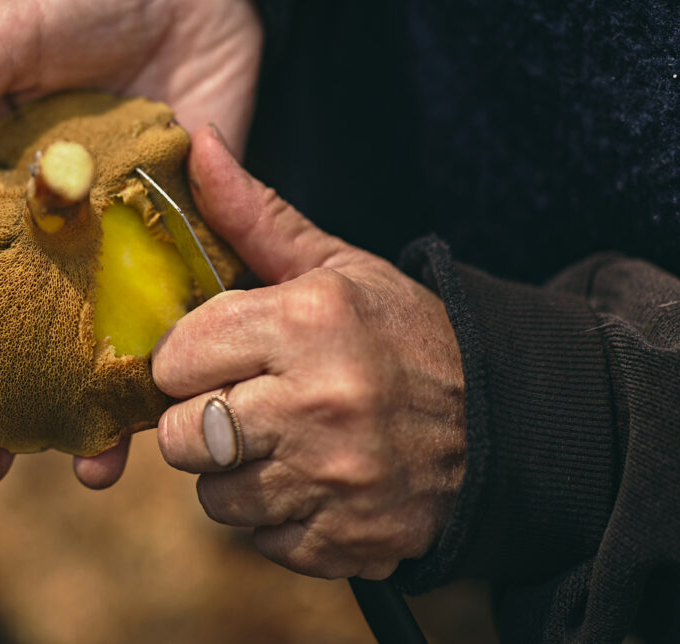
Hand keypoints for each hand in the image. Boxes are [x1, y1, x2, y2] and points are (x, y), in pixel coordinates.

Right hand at [0, 0, 262, 487]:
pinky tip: (164, 414)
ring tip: (81, 471)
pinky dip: (173, 357)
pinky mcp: (192, 225)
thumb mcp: (12, 35)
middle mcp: (60, 226)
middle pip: (23, 332)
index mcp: (2, 189)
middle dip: (1, 403)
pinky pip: (180, 303)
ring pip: (99, 337)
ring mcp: (126, 232)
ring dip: (88, 406)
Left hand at [153, 127, 464, 579]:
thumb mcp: (337, 266)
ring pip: (214, 494)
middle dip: (200, 418)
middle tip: (243, 400)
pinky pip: (259, 538)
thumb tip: (195, 139)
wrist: (503, 424)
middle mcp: (317, 405)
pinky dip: (276, 515)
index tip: (212, 354)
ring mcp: (334, 482)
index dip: (186, 357)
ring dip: (236, 471)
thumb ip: (253, 213)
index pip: (176, 357)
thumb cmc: (402, 335)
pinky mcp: (345, 542)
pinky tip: (313, 480)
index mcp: (309, 323)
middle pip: (183, 435)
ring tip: (283, 440)